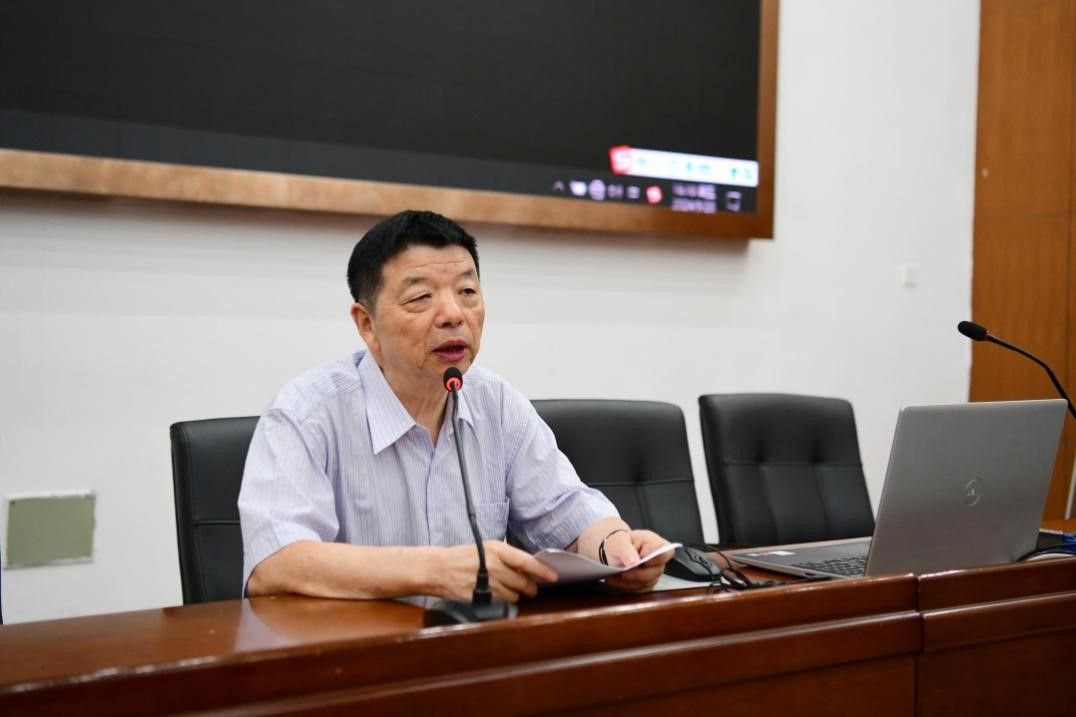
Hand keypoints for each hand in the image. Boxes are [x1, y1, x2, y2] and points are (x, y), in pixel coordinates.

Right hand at [440, 541, 557, 602]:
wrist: (438, 569)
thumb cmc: (462, 557)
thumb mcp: (486, 549)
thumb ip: (507, 558)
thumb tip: (528, 568)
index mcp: (496, 550)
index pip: (526, 562)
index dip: (542, 570)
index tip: (553, 576)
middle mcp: (493, 566)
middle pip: (523, 582)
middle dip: (531, 588)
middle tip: (532, 589)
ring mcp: (486, 584)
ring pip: (514, 596)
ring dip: (516, 596)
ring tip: (508, 590)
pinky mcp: (480, 598)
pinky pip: (500, 604)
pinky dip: (502, 602)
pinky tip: (497, 596)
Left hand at [602, 530, 671, 592]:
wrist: (613, 552)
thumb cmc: (620, 543)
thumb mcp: (619, 541)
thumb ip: (626, 550)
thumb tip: (634, 562)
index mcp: (655, 543)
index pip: (666, 551)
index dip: (659, 558)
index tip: (646, 562)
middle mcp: (657, 560)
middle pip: (657, 571)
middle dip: (639, 574)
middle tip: (624, 573)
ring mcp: (653, 573)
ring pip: (647, 583)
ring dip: (630, 581)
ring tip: (615, 575)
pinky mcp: (646, 584)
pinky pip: (639, 590)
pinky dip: (626, 586)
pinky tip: (616, 580)